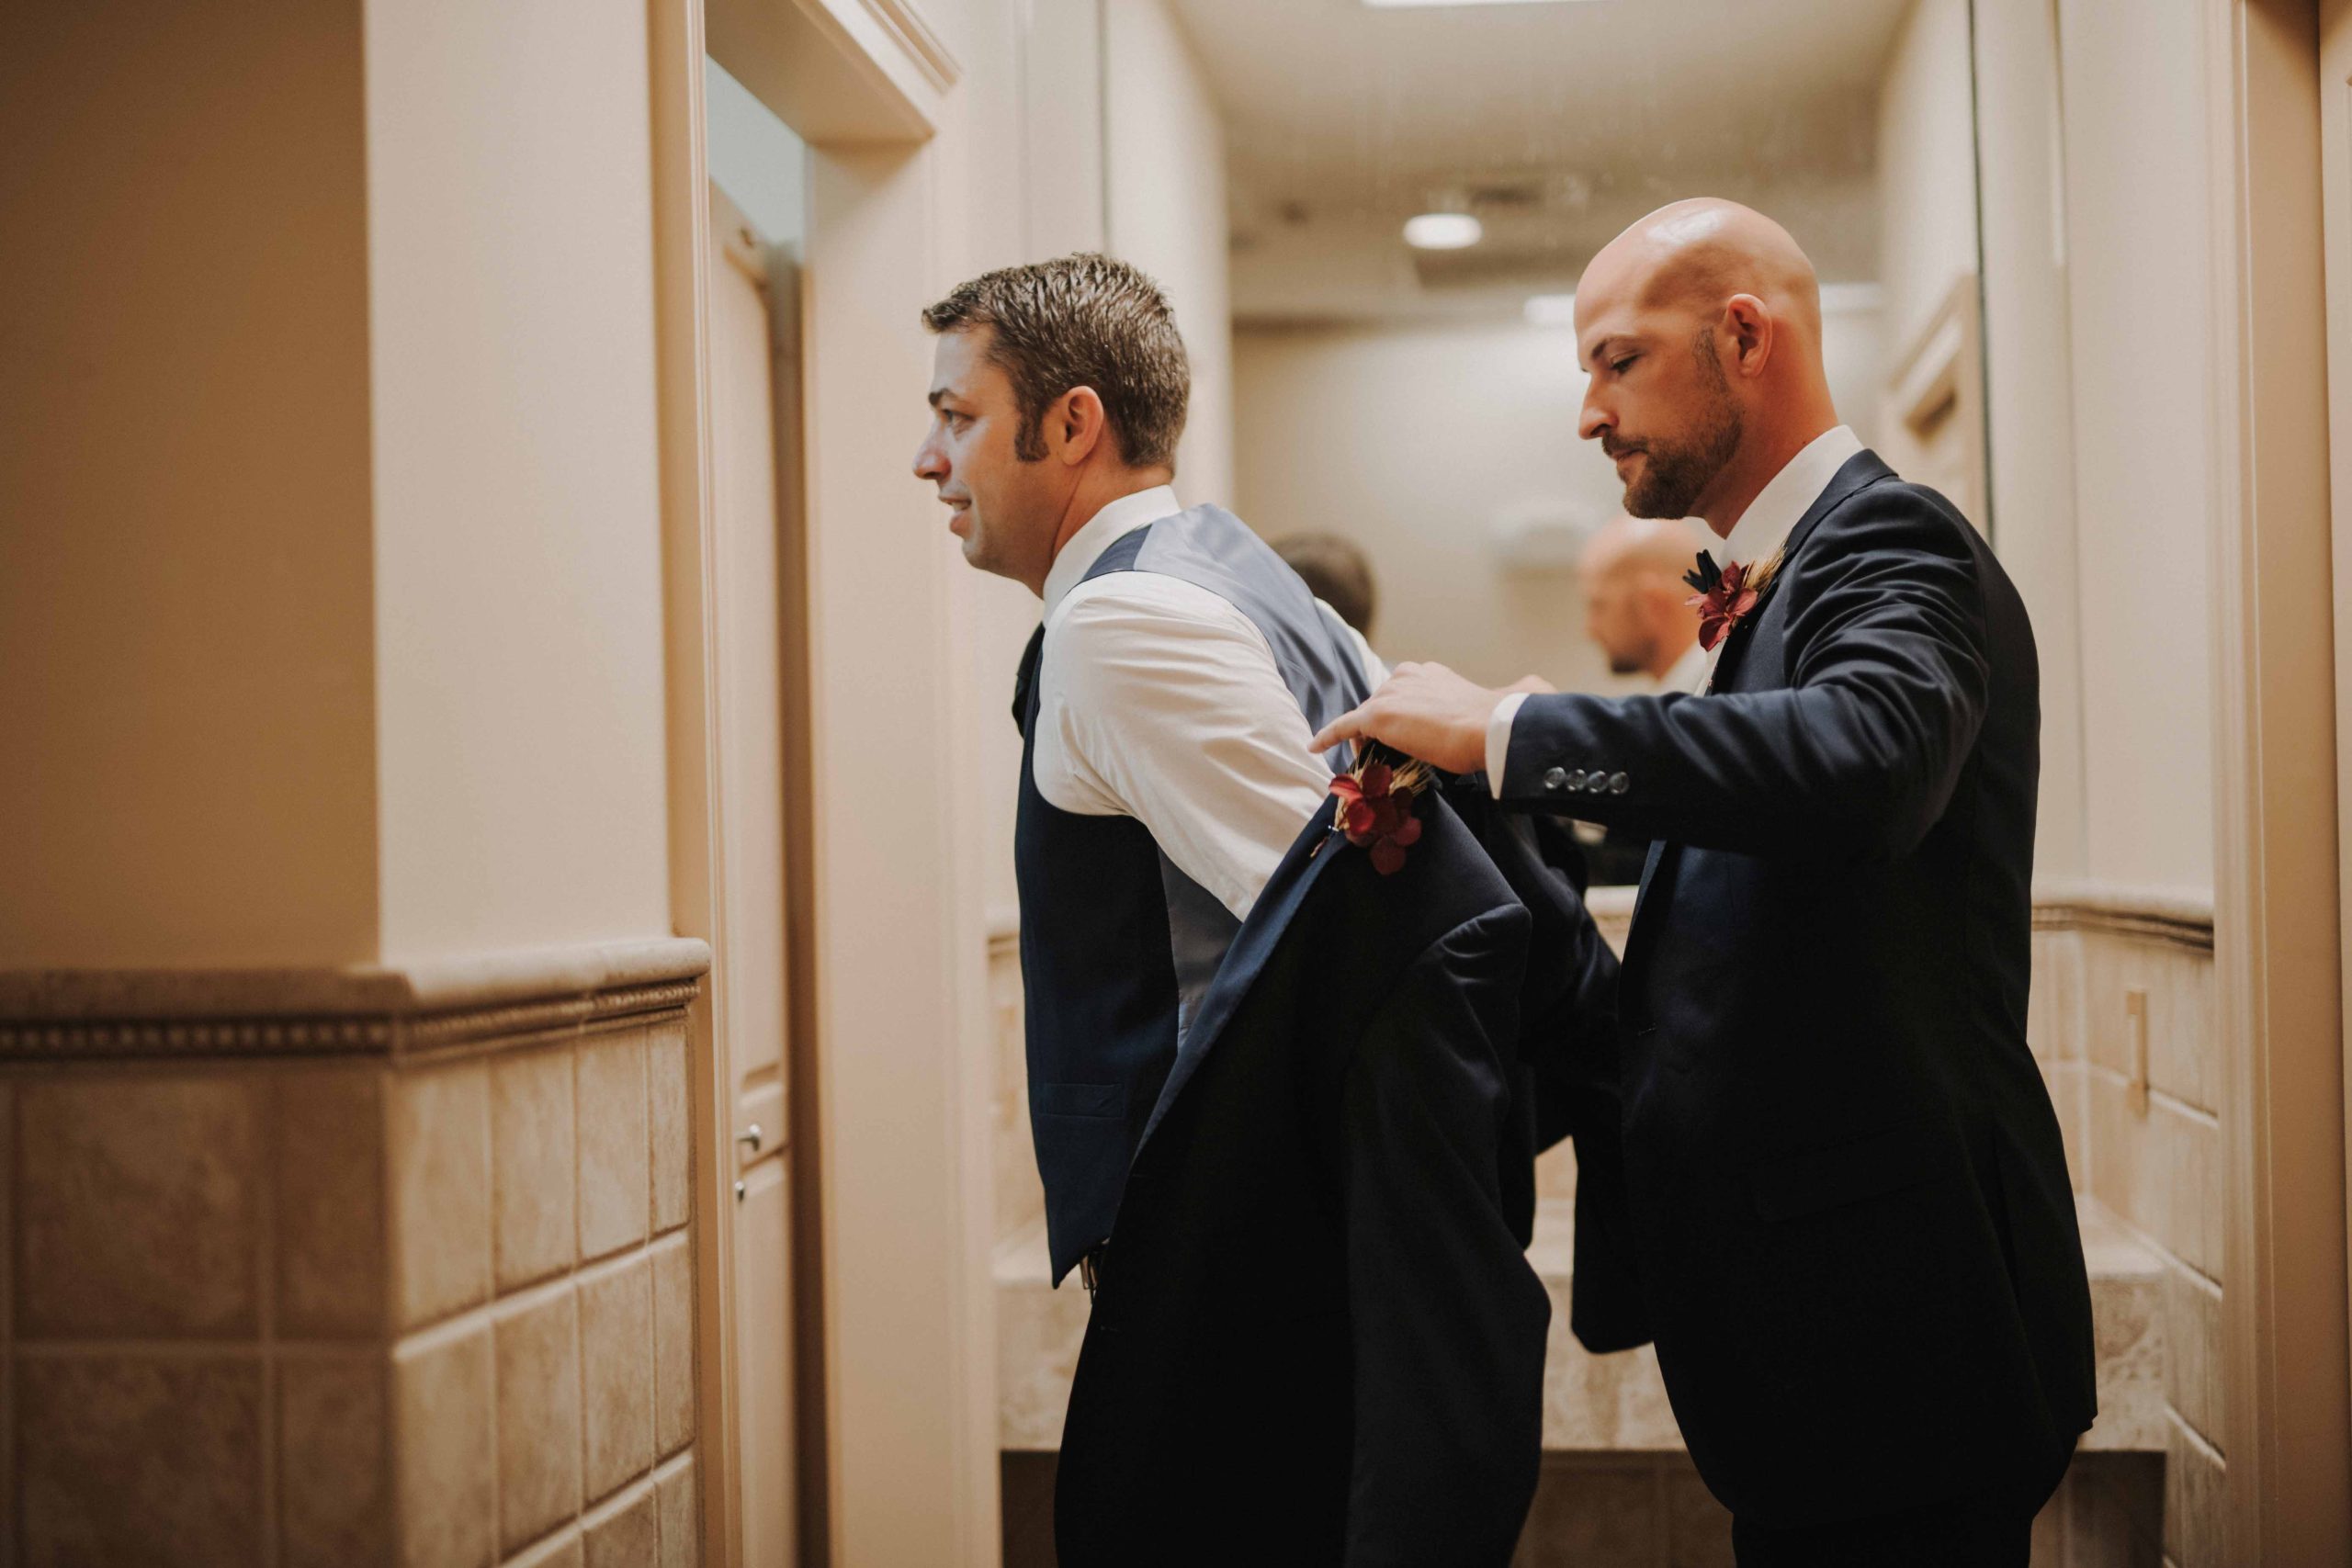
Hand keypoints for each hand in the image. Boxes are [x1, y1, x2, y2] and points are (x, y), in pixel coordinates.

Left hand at [1309, 662, 1537, 774]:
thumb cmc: (1502, 719)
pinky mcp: (1377, 715)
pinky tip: (1315, 748)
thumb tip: (1542, 687)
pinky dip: (1328, 736)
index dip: (1401, 716)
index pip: (1404, 692)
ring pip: (1366, 718)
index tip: (1404, 735)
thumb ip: (1514, 691)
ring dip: (1364, 739)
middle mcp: (1408, 676)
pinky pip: (1344, 726)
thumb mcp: (1507, 698)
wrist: (1492, 728)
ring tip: (1369, 764)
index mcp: (1433, 673)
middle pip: (1381, 704)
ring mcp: (1391, 694)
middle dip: (1382, 729)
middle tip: (1387, 756)